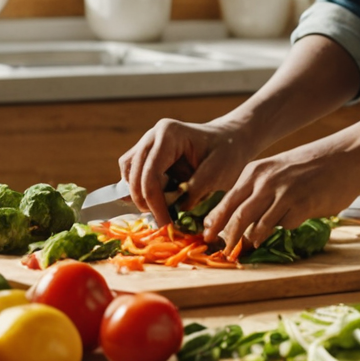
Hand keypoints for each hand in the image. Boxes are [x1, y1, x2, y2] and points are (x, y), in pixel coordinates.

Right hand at [118, 118, 255, 225]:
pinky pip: (133, 176)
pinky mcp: (146, 155)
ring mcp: (146, 144)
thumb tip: (177, 209)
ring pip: (129, 176)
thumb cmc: (228, 153)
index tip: (167, 226)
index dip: (155, 205)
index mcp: (168, 134)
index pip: (151, 176)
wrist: (230, 139)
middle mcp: (152, 136)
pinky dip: (142, 191)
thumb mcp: (219, 171)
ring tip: (164, 209)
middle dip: (147, 204)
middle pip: (134, 177)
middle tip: (165, 223)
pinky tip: (161, 200)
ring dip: (141, 197)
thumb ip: (197, 189)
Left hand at [203, 136, 359, 248]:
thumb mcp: (280, 169)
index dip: (216, 222)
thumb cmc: (313, 164)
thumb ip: (261, 190)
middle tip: (223, 252)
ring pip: (258, 225)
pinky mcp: (303, 204)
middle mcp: (266, 181)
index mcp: (256, 171)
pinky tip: (292, 222)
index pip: (227, 201)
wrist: (349, 153)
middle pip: (237, 216)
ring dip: (253, 239)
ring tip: (251, 247)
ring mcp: (284, 193)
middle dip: (228, 237)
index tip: (207, 237)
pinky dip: (284, 229)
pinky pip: (285, 225)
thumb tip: (242, 219)